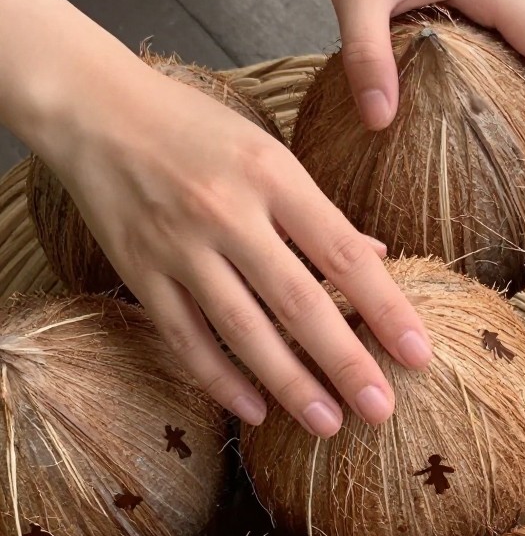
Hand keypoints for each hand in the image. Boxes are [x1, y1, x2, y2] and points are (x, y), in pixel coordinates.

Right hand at [53, 61, 432, 435]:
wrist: (94, 112)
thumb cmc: (195, 129)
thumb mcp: (268, 151)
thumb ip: (319, 211)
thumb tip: (377, 256)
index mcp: (272, 176)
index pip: (343, 254)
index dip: (386, 309)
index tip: (419, 355)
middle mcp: (227, 214)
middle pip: (298, 302)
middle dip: (345, 363)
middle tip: (381, 411)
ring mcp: (179, 248)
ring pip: (242, 330)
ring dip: (289, 383)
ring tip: (327, 424)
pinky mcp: (140, 274)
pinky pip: (184, 339)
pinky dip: (219, 379)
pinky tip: (254, 411)